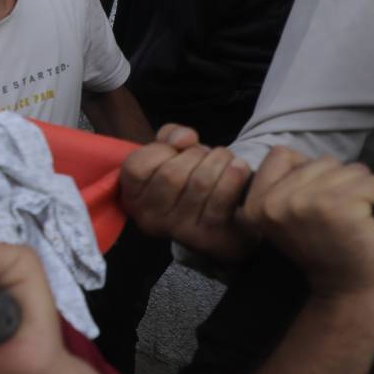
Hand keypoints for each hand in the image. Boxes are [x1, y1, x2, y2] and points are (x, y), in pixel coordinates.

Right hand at [118, 124, 252, 260]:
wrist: (224, 220)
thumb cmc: (192, 179)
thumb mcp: (172, 154)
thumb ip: (170, 136)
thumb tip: (185, 139)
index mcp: (133, 198)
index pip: (136, 166)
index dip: (160, 150)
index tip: (177, 150)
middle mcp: (150, 219)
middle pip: (171, 174)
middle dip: (196, 154)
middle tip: (208, 154)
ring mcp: (179, 231)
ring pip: (199, 183)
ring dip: (219, 161)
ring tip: (226, 159)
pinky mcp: (210, 238)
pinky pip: (221, 201)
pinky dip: (234, 177)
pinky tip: (239, 167)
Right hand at [239, 148, 373, 297]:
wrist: (348, 291)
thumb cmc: (324, 252)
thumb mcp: (287, 218)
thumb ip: (286, 188)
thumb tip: (303, 157)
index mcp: (258, 204)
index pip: (281, 155)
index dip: (308, 170)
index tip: (323, 196)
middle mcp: (276, 201)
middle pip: (322, 161)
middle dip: (343, 179)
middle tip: (351, 208)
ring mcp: (307, 201)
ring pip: (351, 170)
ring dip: (368, 187)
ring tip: (368, 210)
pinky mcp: (340, 205)